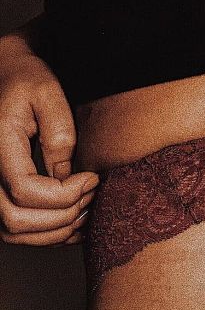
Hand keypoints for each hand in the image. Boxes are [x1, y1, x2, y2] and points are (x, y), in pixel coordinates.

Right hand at [0, 40, 97, 245]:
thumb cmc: (26, 80)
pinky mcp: (0, 194)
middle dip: (62, 215)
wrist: (6, 76)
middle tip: (90, 194)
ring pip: (14, 232)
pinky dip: (48, 233)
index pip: (24, 189)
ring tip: (85, 208)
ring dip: (56, 230)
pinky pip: (17, 230)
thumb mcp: (48, 94)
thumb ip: (59, 136)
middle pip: (15, 220)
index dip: (64, 194)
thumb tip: (67, 178)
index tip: (91, 178)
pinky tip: (75, 219)